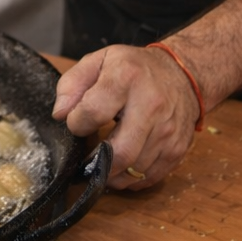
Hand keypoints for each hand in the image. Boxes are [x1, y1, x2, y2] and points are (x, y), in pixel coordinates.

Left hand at [52, 44, 200, 190]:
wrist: (181, 75)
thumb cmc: (134, 69)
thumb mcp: (99, 61)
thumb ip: (72, 84)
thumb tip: (60, 114)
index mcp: (126, 78)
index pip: (93, 112)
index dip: (77, 123)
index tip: (76, 123)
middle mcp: (151, 105)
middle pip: (119, 152)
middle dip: (95, 163)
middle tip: (85, 160)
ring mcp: (168, 130)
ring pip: (134, 169)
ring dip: (111, 174)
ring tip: (101, 163)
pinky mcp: (177, 149)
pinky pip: (150, 177)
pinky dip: (130, 180)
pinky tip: (121, 167)